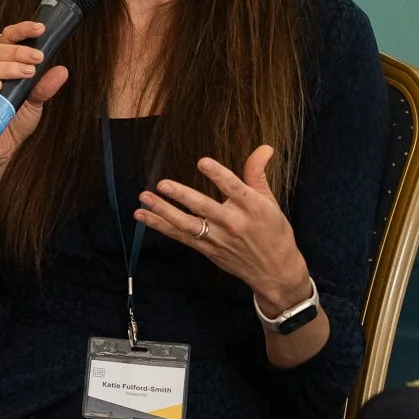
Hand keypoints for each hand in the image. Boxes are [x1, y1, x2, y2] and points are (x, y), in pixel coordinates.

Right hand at [0, 20, 69, 175]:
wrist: (2, 148)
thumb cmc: (16, 120)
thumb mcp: (36, 102)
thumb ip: (45, 87)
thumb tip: (62, 70)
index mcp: (3, 63)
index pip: (8, 38)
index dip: (22, 29)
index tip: (40, 28)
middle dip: (18, 51)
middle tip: (37, 59)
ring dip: (6, 67)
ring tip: (25, 73)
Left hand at [137, 146, 310, 312]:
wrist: (274, 271)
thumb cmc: (274, 231)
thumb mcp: (270, 201)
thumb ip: (258, 173)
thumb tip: (264, 147)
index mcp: (252, 207)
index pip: (234, 188)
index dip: (218, 175)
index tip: (202, 162)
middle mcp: (233, 223)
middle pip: (204, 208)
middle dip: (182, 196)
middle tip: (162, 184)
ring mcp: (218, 239)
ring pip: (187, 225)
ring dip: (164, 212)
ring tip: (144, 199)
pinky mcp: (208, 250)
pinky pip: (181, 237)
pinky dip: (161, 227)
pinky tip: (144, 216)